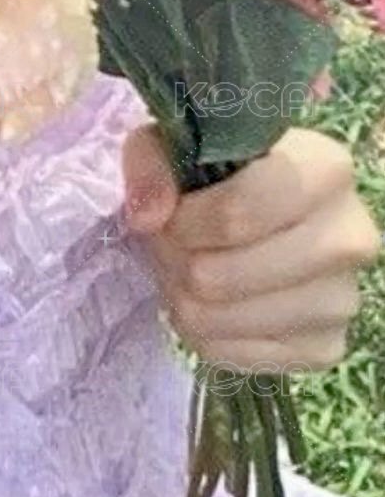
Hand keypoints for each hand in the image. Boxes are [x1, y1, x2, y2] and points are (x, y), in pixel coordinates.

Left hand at [120, 122, 380, 371]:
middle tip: (169, 246)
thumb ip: (153, 163)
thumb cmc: (222, 169)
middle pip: (220, 276)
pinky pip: (236, 356)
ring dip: (185, 299)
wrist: (261, 212)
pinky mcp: (325, 348)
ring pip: (223, 320)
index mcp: (324, 170)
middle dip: (177, 262)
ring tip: (186, 271)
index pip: (236, 215)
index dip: (184, 222)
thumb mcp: (178, 141)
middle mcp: (349, 237)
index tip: (168, 217)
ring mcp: (342, 299)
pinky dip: (206, 333)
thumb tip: (147, 216)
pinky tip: (211, 302)